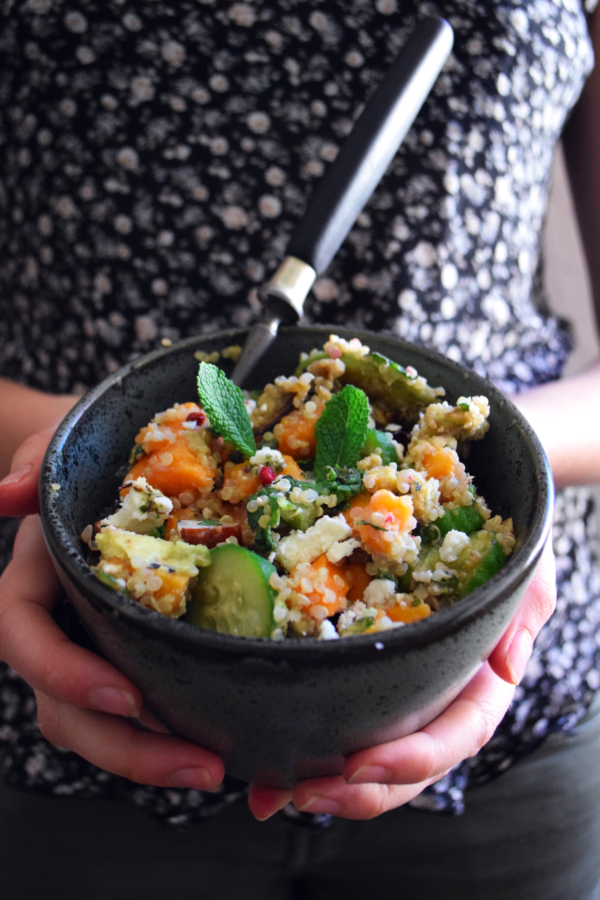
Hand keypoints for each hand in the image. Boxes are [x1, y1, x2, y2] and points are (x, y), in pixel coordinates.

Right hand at [0, 431, 224, 790]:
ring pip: (100, 726)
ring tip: (215, 767)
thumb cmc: (80, 462)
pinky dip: (169, 734)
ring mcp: (89, 651)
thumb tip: (3, 492)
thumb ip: (29, 468)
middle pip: (67, 710)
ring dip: (153, 757)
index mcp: (31, 585)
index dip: (64, 673)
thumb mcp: (56, 452)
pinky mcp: (129, 657)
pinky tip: (219, 743)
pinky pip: (138, 712)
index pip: (24, 638)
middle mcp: (56, 630)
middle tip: (200, 764)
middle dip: (127, 749)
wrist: (102, 471)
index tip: (123, 694)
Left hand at [248, 539, 555, 820]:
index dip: (413, 758)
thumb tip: (505, 665)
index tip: (361, 766)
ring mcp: (396, 689)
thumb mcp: (525, 573)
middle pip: (403, 764)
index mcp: (478, 685)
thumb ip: (525, 610)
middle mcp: (435, 697)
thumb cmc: (499, 553)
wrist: (465, 518)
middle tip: (305, 792)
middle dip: (355, 789)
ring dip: (317, 781)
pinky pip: (329, 713)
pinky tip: (258, 766)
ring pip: (363, 753)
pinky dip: (294, 743)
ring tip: (268, 794)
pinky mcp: (356, 670)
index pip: (455, 734)